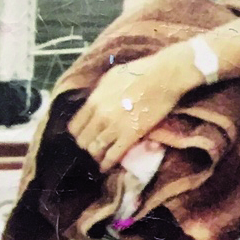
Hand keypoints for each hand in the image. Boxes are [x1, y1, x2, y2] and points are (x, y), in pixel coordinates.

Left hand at [66, 48, 195, 170]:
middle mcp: (100, 116)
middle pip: (83, 140)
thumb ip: (99, 92)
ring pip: (96, 149)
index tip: (82, 136)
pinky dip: (107, 163)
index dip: (77, 134)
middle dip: (85, 146)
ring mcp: (115, 127)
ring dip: (95, 156)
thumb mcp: (111, 77)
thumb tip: (93, 102)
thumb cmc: (140, 71)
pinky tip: (104, 168)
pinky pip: (114, 154)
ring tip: (97, 160)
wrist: (165, 76)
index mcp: (93, 100)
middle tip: (90, 149)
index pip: (75, 125)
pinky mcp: (131, 135)